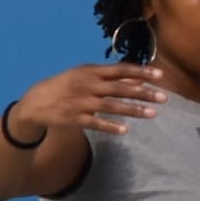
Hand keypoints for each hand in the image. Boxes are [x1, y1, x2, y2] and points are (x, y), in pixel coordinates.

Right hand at [8, 63, 170, 139]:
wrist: (35, 102)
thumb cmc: (64, 86)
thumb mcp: (84, 75)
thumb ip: (109, 77)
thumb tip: (137, 80)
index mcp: (90, 71)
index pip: (120, 70)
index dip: (141, 72)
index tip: (160, 75)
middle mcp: (87, 85)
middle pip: (120, 88)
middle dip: (143, 93)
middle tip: (164, 97)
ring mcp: (81, 102)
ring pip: (111, 106)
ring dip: (133, 110)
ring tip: (152, 114)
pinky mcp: (75, 119)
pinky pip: (96, 123)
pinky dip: (110, 127)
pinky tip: (125, 131)